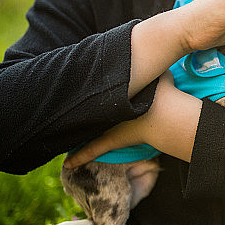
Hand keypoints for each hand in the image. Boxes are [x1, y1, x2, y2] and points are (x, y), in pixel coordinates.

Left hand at [64, 72, 201, 167]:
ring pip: (85, 127)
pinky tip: (68, 163)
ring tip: (60, 130)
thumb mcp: (162, 75)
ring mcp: (107, 125)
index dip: (88, 86)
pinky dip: (79, 157)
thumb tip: (161, 60)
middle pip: (87, 105)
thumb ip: (159, 69)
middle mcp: (107, 108)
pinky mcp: (111, 141)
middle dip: (77, 104)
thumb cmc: (164, 94)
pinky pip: (92, 150)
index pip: (98, 88)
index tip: (79, 82)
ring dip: (75, 128)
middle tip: (65, 104)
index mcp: (115, 92)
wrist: (164, 113)